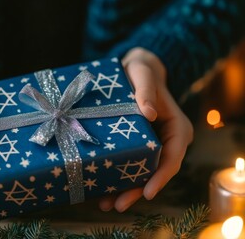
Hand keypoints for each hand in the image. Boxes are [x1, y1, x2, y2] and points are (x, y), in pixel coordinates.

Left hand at [99, 48, 193, 211]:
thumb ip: (146, 91)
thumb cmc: (141, 72)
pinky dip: (117, 177)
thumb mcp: (143, 74)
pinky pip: (129, 164)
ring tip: (106, 204)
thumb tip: (149, 113)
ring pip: (141, 172)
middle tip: (119, 205)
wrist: (133, 72)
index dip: (161, 176)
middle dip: (137, 190)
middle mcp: (166, 141)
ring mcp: (151, 146)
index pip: (173, 157)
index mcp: (176, 128)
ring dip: (125, 189)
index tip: (148, 192)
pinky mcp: (136, 146)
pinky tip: (101, 188)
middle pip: (155, 171)